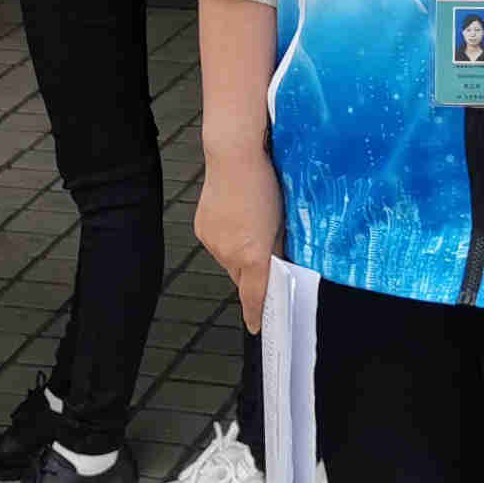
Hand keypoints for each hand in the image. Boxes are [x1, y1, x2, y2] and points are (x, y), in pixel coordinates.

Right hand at [194, 143, 283, 326]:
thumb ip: (279, 249)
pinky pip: (216, 245)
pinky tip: (236, 218)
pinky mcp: (202, 229)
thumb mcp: (282, 221)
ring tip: (249, 226)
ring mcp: (212, 242)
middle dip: (251, 273)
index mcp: (252, 255)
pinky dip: (226, 239)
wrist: (233, 156)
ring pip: (228, 261)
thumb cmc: (264, 183)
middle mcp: (229, 253)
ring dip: (238, 254)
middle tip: (262, 253)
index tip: (255, 326)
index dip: (255, 314)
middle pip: (241, 278)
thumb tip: (278, 264)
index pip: (253, 295)